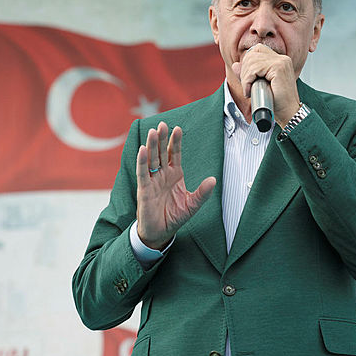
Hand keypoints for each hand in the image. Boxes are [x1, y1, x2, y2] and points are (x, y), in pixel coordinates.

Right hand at [135, 121, 215, 249]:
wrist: (160, 232)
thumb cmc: (175, 216)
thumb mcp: (193, 204)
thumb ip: (203, 192)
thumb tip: (213, 180)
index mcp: (175, 174)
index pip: (175, 154)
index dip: (176, 142)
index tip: (178, 128)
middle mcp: (162, 174)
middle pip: (162, 152)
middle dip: (163, 139)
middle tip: (163, 124)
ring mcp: (152, 181)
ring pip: (152, 159)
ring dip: (152, 146)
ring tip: (153, 131)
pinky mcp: (144, 190)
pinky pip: (143, 173)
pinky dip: (142, 162)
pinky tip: (143, 150)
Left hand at [232, 43, 300, 127]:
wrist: (288, 113)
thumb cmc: (277, 101)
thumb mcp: (258, 84)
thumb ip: (247, 74)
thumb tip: (235, 65)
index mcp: (280, 60)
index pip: (257, 50)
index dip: (248, 62)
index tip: (248, 79)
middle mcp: (282, 58)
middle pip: (252, 55)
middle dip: (244, 71)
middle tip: (247, 87)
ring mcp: (281, 62)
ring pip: (252, 62)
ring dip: (245, 78)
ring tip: (248, 90)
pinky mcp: (279, 68)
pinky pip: (255, 69)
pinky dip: (248, 81)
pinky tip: (250, 91)